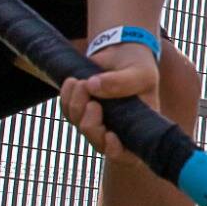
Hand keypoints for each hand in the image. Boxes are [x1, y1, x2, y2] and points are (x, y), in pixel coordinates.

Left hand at [59, 43, 161, 161]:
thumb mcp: (140, 72)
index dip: (117, 152)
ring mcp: (99, 121)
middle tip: (90, 97)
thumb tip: (93, 86)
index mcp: (139, 127)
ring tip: (82, 81)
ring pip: (80, 126)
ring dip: (76, 104)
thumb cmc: (138, 65)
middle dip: (90, 123)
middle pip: (99, 143)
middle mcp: (119, 129)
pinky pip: (68, 113)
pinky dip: (66, 98)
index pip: (129, 154)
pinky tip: (72, 82)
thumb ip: (122, 81)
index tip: (110, 135)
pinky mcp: (82, 111)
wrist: (121, 50)